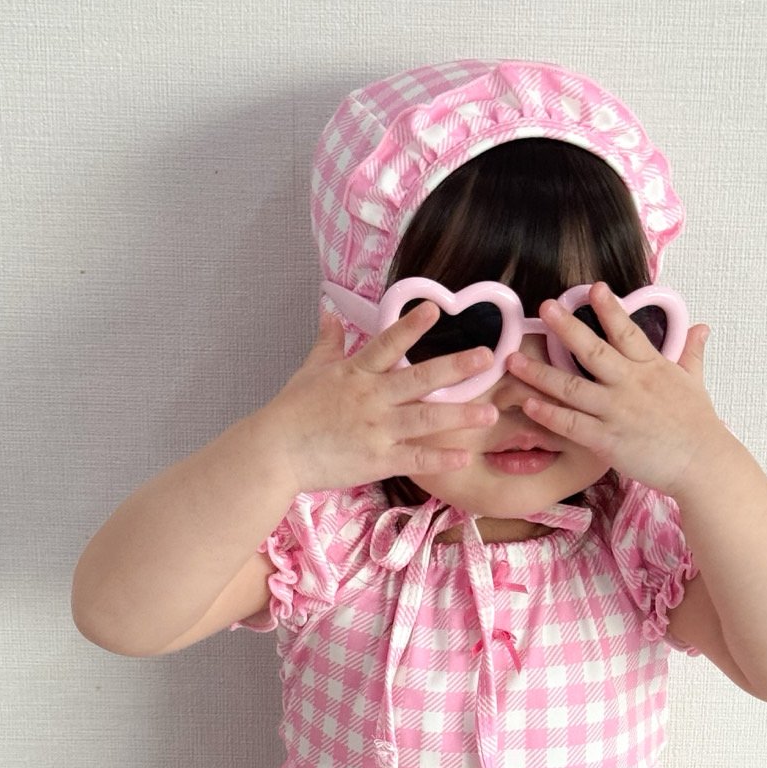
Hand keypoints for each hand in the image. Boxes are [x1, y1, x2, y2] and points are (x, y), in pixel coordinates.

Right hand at [265, 304, 498, 494]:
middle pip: (420, 378)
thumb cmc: (290, 412)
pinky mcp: (377, 459)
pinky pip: (415, 458)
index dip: (412, 325)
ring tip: (492, 412)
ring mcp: (376, 429)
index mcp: (356, 373)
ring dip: (461, 415)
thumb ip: (327, 341)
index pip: (388, 344)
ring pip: (426, 418)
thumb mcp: (309, 370)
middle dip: (457, 367)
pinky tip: (465, 455)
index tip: (436, 308)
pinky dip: (441, 458)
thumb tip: (329, 310)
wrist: (274, 451)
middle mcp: (372, 397)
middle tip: (488, 357)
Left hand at [505, 283, 725, 496]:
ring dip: (540, 373)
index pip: (626, 331)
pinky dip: (548, 414)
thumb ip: (691, 352)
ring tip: (513, 360)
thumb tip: (701, 327)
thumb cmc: (698, 425)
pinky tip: (528, 403)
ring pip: (571, 388)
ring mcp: (616, 412)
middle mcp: (630, 385)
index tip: (592, 288)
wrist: (702, 463)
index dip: (609, 308)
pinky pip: (571, 424)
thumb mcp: (695, 382)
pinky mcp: (607, 440)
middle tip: (545, 307)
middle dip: (566, 328)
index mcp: (651, 367)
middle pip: (592, 351)